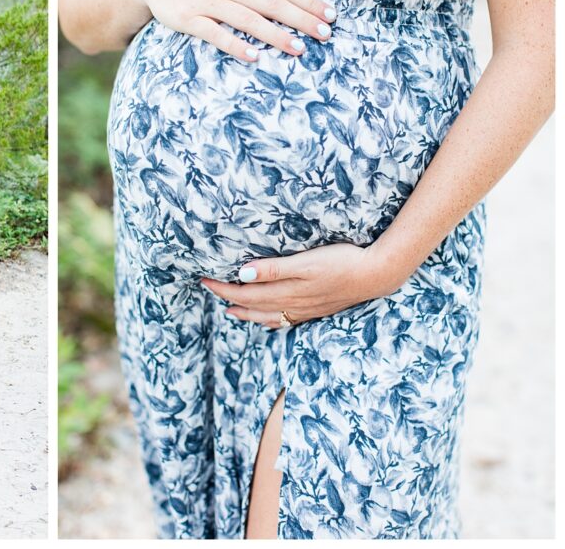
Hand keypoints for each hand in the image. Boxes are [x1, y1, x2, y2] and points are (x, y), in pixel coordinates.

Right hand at [131, 0, 336, 61]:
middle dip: (300, 19)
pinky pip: (215, 33)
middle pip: (271, 4)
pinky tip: (253, 56)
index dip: (308, 1)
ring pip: (248, 20)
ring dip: (274, 34)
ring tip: (298, 48)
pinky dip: (235, 44)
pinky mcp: (190, 19)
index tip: (331, 15)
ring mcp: (208, 2)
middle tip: (325, 34)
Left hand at [201, 243, 408, 327]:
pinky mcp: (317, 309)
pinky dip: (270, 320)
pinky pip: (285, 320)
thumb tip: (242, 274)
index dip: (222, 288)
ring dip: (246, 313)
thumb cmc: (341, 261)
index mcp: (286, 291)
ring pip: (267, 315)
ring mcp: (305, 309)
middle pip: (252, 305)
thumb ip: (274, 269)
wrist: (376, 274)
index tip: (204, 279)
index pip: (244, 293)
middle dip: (228, 299)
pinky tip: (268, 319)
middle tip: (209, 289)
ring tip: (230, 311)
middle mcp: (292, 304)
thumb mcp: (306, 262)